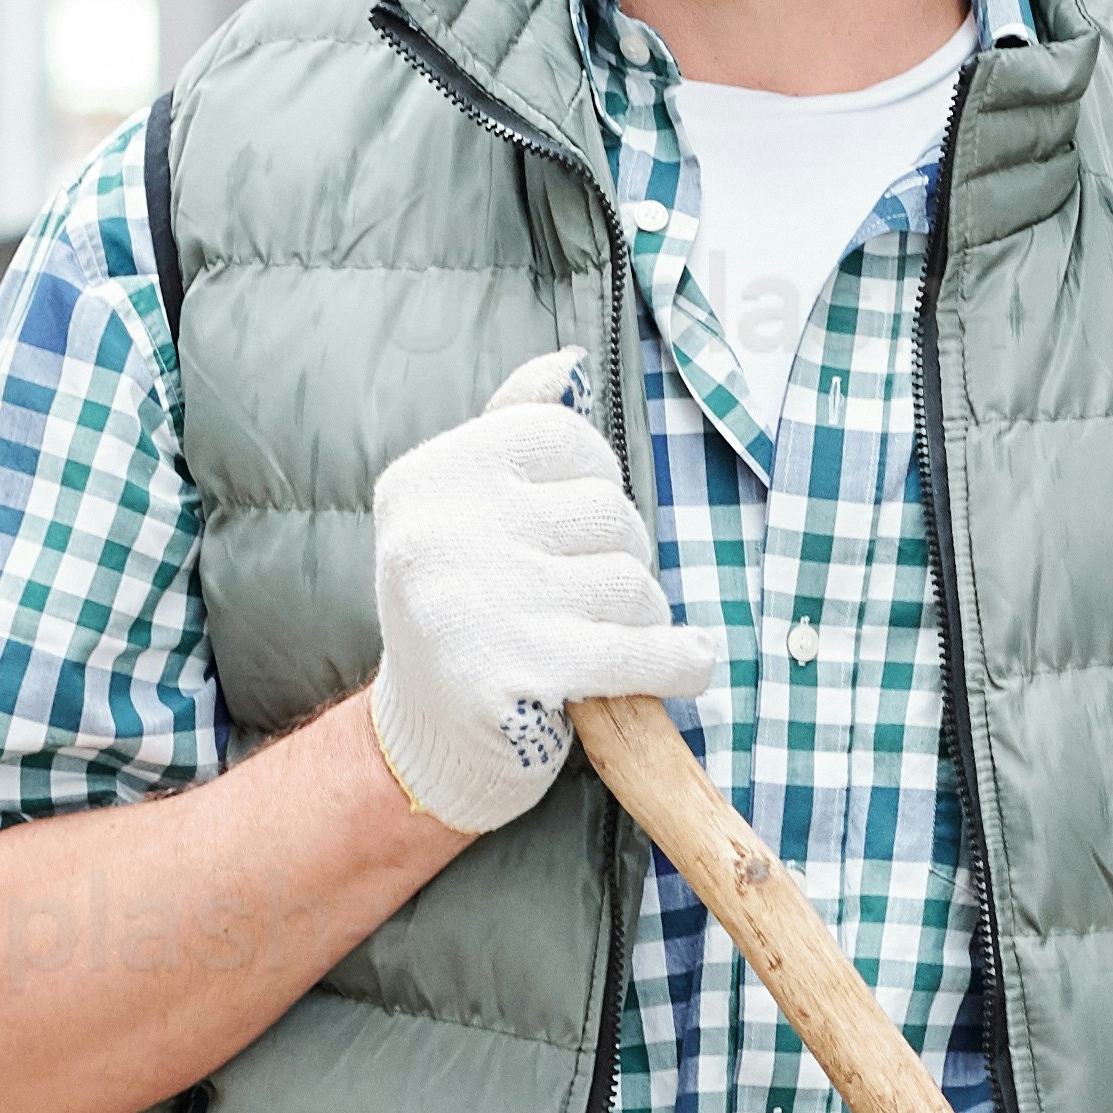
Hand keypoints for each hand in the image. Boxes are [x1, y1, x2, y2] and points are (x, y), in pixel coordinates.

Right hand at [367, 353, 699, 835]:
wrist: (425, 745)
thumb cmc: (468, 617)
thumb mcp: (470, 514)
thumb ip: (512, 431)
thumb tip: (569, 367)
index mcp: (428, 480)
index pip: (560, 435)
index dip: (598, 477)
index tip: (591, 525)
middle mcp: (438, 534)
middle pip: (606, 512)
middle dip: (625, 559)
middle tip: (598, 600)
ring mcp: (471, 603)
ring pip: (629, 583)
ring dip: (643, 619)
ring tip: (609, 642)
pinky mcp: (510, 673)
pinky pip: (634, 650)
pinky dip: (677, 661)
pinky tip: (687, 666)